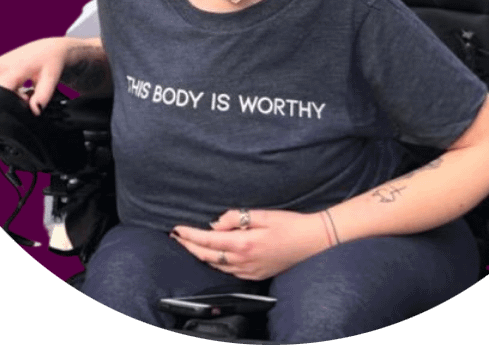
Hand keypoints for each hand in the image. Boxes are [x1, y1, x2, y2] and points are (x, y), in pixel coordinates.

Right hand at [0, 37, 71, 115]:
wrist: (48, 48)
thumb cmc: (50, 62)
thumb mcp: (50, 80)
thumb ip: (42, 97)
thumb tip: (35, 111)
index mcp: (11, 69)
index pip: (0, 95)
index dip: (12, 103)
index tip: (26, 99)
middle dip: (13, 99)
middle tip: (28, 92)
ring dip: (10, 93)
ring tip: (24, 85)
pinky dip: (7, 88)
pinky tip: (19, 82)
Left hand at [171, 209, 330, 280]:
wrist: (312, 242)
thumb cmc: (290, 224)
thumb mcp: (264, 214)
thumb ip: (237, 218)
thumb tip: (216, 223)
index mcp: (244, 243)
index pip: (209, 240)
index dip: (190, 235)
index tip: (176, 229)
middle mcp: (243, 261)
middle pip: (207, 256)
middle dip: (189, 246)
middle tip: (175, 237)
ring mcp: (249, 271)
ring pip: (216, 265)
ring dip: (200, 254)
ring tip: (188, 244)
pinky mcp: (255, 275)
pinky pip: (228, 271)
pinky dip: (215, 262)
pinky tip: (212, 255)